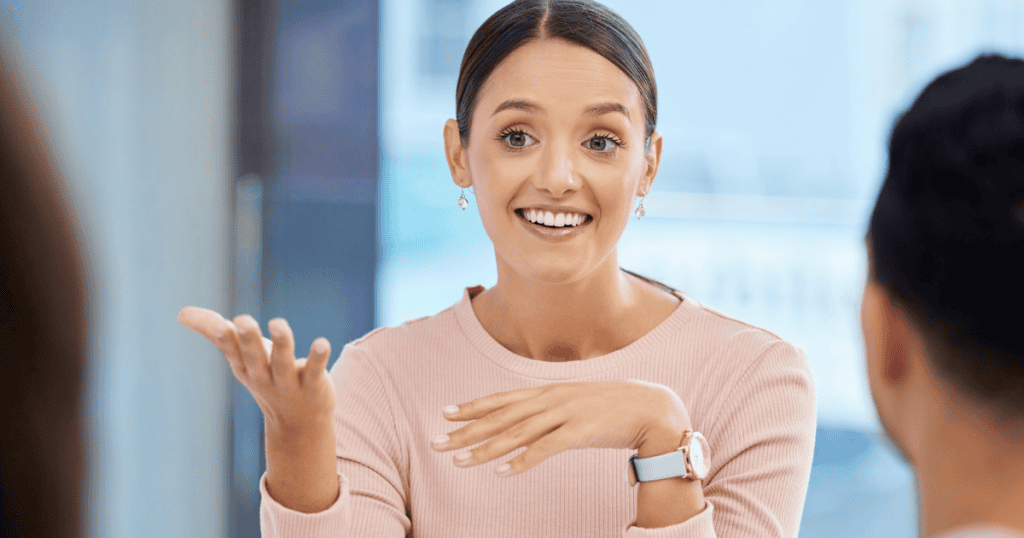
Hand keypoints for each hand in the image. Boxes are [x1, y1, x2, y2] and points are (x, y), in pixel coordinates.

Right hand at [177, 307, 335, 429]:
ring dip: (282, 344)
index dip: (224, 336)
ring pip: (283, 363)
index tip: (220, 324)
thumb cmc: (264, 377)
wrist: (297, 423)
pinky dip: (317, 358)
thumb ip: (213, 331)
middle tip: (244, 320)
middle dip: (248, 339)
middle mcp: (263, 374)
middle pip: (254, 356)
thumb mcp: (239, 356)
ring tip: (279, 324)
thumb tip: (180, 313)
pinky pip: (314, 371)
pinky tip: (322, 343)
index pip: (231, 348)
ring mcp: (287, 382)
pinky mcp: (313, 384)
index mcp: (244, 365)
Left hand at [431, 380, 690, 475]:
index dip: (473, 407)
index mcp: (548, 392)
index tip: (445, 414)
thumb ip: (550, 411)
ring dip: (485, 448)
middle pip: (501, 418)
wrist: (651, 408)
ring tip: (458, 461)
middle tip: (436, 442)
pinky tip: (502, 471)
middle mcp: (551, 400)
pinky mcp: (581, 432)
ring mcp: (565, 415)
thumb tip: (526, 423)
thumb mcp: (574, 405)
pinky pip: (546, 449)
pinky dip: (523, 460)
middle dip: (466, 431)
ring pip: (516, 434)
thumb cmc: (610, 409)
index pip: (502, 400)